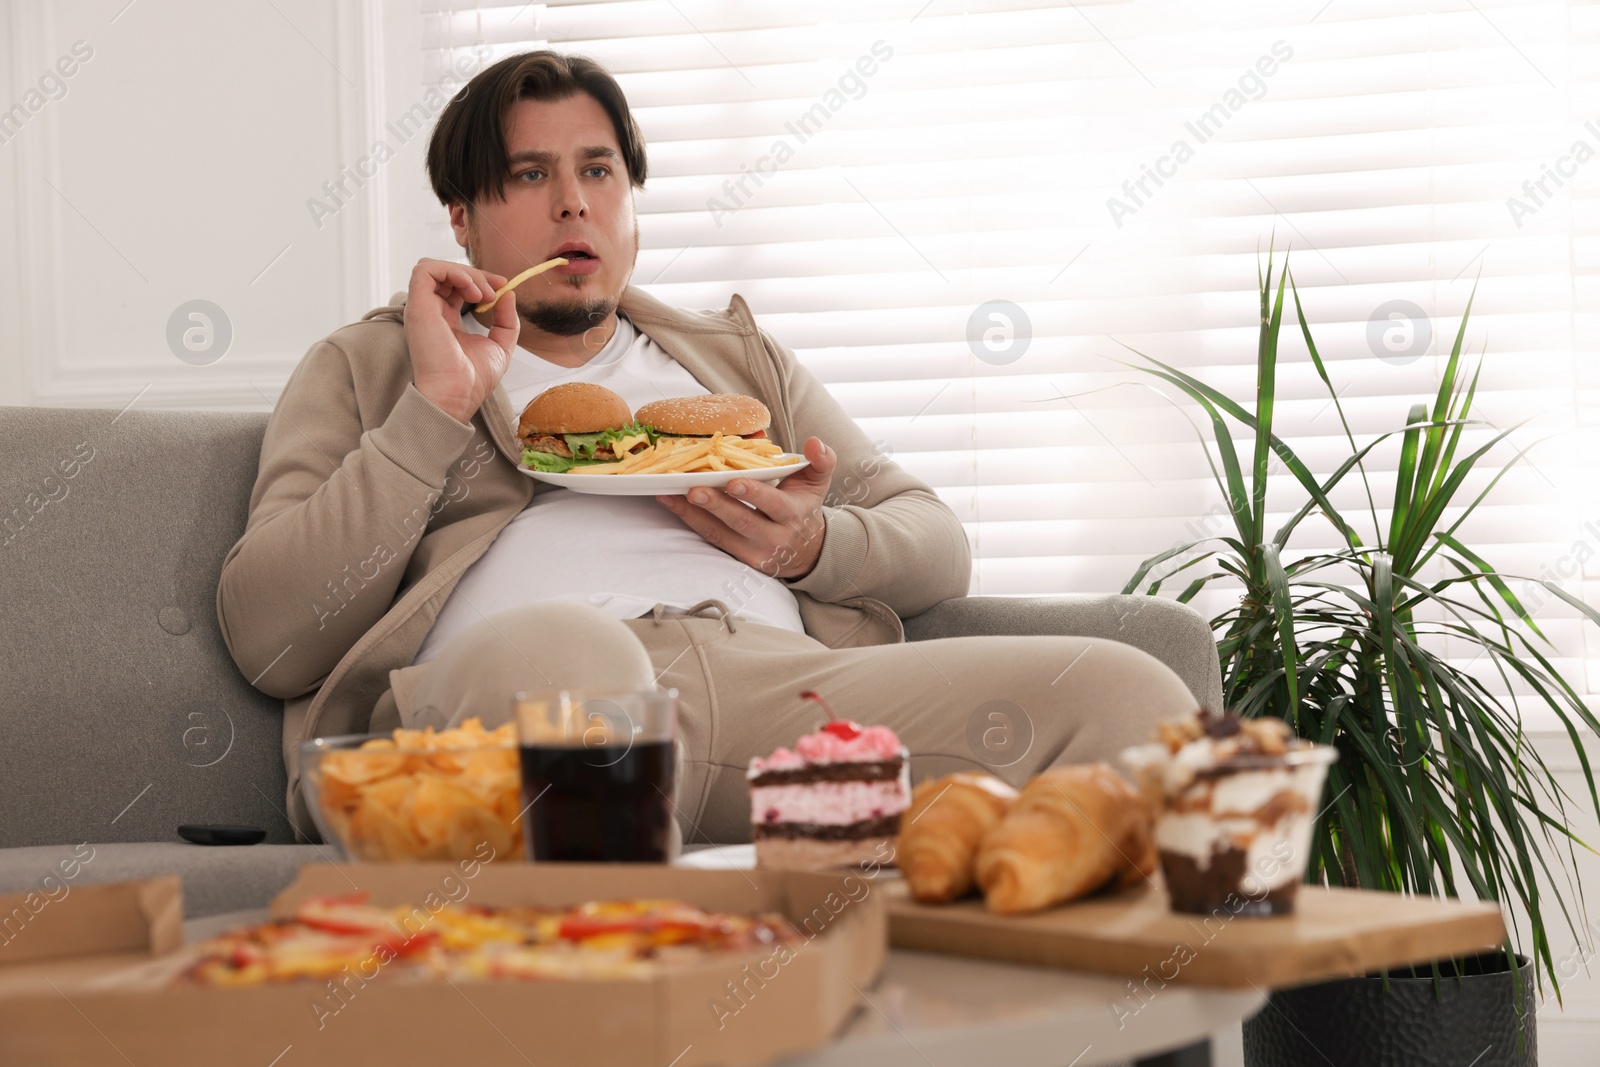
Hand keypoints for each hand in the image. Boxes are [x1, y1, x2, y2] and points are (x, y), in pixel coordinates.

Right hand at [403, 258, 519, 422]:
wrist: (456, 395)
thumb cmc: (473, 379)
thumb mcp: (500, 346)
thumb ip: (506, 320)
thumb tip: (508, 294)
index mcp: (445, 319)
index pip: (457, 286)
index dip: (481, 279)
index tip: (502, 286)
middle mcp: (431, 311)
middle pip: (447, 273)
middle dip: (476, 274)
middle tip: (495, 292)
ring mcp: (422, 307)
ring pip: (434, 267)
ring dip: (464, 272)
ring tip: (481, 294)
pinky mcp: (417, 306)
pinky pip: (425, 270)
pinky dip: (450, 270)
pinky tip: (470, 289)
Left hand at [656, 437, 836, 578]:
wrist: (807, 552)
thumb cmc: (805, 508)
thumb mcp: (818, 484)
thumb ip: (822, 461)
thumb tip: (814, 443)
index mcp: (793, 515)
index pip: (773, 505)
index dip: (753, 494)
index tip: (733, 482)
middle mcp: (774, 538)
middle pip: (741, 521)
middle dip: (716, 506)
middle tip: (693, 489)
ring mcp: (754, 552)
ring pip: (720, 534)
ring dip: (693, 514)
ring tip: (671, 495)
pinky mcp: (738, 560)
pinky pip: (712, 540)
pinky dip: (690, 522)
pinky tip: (672, 504)